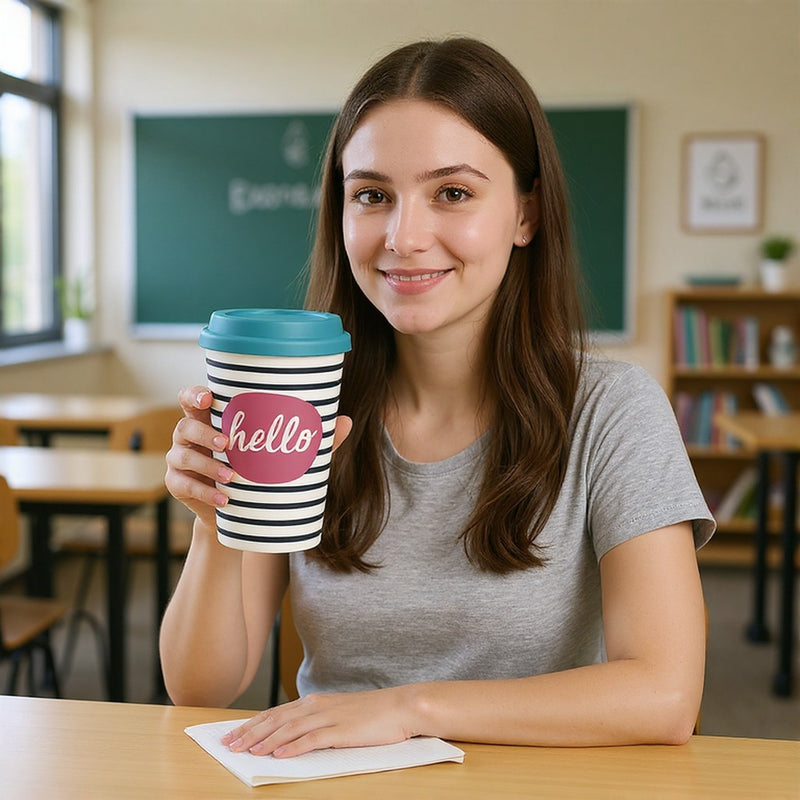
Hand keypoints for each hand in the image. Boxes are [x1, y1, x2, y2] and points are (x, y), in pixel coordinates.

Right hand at [165, 387, 352, 530]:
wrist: (241, 515)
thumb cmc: (261, 472)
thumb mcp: (284, 455)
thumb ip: (313, 440)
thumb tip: (346, 421)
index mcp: (212, 418)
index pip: (192, 398)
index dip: (194, 394)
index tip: (208, 397)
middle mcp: (190, 435)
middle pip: (184, 425)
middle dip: (202, 432)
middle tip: (228, 443)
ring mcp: (180, 461)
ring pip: (182, 455)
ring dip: (208, 465)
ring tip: (233, 476)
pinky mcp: (178, 485)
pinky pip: (184, 485)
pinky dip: (205, 492)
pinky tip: (224, 499)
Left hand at [221, 687, 415, 757]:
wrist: (400, 706)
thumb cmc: (370, 713)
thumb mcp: (337, 714)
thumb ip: (314, 722)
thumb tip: (289, 738)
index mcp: (314, 702)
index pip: (275, 713)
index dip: (251, 725)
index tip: (231, 735)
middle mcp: (316, 706)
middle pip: (276, 720)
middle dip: (250, 733)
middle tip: (228, 746)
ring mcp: (329, 717)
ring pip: (290, 729)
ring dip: (266, 741)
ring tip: (247, 752)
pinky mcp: (342, 730)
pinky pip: (313, 739)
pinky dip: (294, 747)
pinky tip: (280, 756)